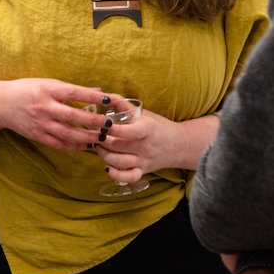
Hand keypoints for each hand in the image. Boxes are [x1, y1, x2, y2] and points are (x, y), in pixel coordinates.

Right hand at [0, 79, 113, 150]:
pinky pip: (58, 143)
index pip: (75, 93)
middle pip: (73, 116)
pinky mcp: (37, 135)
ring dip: (86, 137)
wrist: (1, 103)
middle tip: (110, 125)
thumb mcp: (48, 83)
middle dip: (93, 121)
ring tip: (101, 138)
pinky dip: (72, 146)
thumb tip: (99, 91)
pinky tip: (84, 146)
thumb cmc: (27, 89)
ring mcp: (40, 123)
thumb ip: (71, 89)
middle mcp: (44, 107)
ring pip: (67, 133)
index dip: (93, 98)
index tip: (110, 101)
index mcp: (49, 90)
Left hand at [97, 107, 218, 182]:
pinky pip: (128, 178)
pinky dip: (116, 175)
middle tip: (95, 133)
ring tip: (99, 146)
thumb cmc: (157, 126)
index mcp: (147, 129)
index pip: (129, 131)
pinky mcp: (142, 171)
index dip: (112, 129)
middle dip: (102, 140)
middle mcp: (145, 146)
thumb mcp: (144, 113)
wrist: (178, 145)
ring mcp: (144, 160)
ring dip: (104, 154)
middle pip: (118, 146)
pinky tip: (107, 167)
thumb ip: (124, 106)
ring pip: (119, 162)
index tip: (102, 123)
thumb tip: (106, 96)